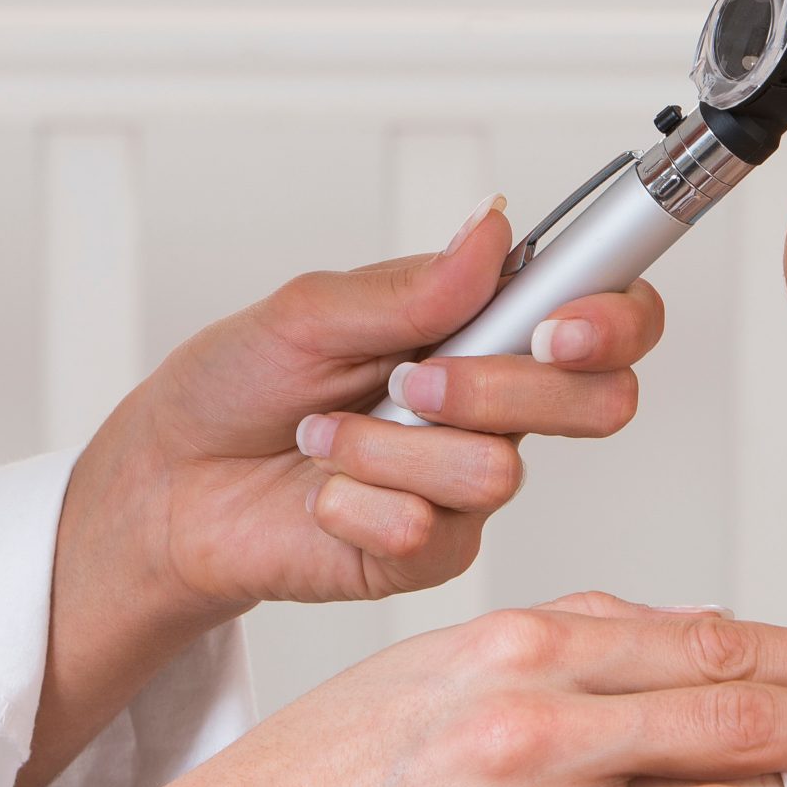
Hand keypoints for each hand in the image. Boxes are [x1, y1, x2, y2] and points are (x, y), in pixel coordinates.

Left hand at [80, 196, 665, 613]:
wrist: (169, 482)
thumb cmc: (237, 387)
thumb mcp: (310, 312)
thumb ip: (410, 288)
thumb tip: (492, 232)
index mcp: (484, 328)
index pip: (609, 318)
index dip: (617, 319)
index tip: (564, 326)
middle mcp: (496, 407)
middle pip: (598, 402)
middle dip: (504, 387)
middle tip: (415, 379)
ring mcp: (468, 486)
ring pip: (498, 470)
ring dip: (390, 447)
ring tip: (322, 435)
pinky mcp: (431, 555)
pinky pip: (430, 529)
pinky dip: (356, 503)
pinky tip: (320, 494)